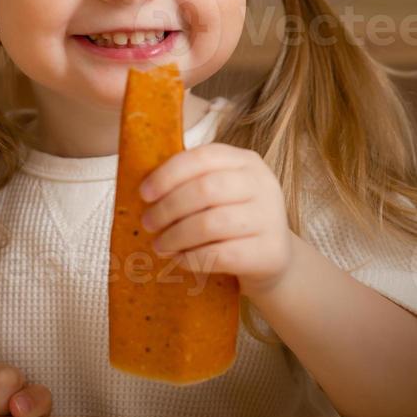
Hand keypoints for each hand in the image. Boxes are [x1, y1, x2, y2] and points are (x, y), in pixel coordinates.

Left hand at [139, 143, 292, 298]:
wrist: (271, 257)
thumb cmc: (232, 218)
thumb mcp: (219, 192)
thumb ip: (190, 183)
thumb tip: (144, 191)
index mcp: (245, 161)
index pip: (203, 157)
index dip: (168, 174)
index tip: (144, 193)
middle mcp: (262, 184)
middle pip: (205, 190)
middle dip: (168, 208)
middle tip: (147, 223)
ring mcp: (270, 218)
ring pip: (211, 224)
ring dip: (176, 236)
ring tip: (160, 245)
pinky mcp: (270, 251)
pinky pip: (221, 254)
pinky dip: (193, 258)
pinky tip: (180, 259)